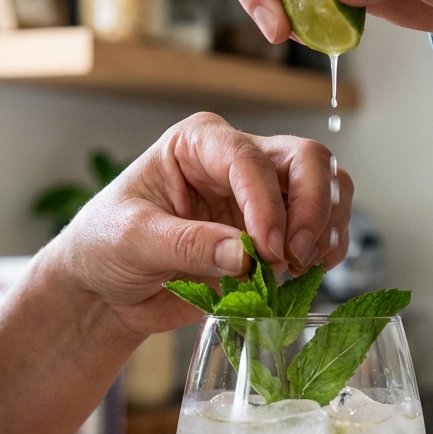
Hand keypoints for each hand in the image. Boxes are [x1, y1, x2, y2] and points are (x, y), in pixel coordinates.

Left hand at [46, 111, 353, 337]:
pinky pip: (324, 227)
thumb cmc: (105, 247)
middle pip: (306, 160)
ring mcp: (264, 195)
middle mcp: (238, 159)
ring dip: (327, 228)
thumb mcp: (131, 241)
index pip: (249, 158)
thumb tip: (245, 256)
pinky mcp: (277, 231)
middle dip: (312, 207)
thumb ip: (187, 245)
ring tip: (301, 267)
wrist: (109, 290)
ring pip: (327, 186)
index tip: (265, 250)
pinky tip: (305, 274)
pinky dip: (327, 249)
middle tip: (295, 256)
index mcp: (198, 143)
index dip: (266, 203)